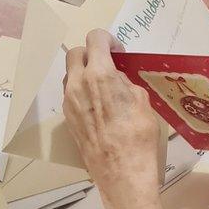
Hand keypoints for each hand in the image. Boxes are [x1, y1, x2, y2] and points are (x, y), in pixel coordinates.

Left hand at [63, 30, 161, 205]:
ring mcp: (69, 102)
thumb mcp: (142, 100)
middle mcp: (78, 84)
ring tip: (104, 87)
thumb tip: (117, 81)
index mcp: (99, 74)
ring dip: (84, 73)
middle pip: (76, 53)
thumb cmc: (139, 134)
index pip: (95, 39)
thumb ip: (125, 83)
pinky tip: (99, 106)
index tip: (120, 53)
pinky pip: (71, 94)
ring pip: (70, 74)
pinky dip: (82, 91)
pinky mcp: (67, 118)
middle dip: (91, 53)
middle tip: (109, 65)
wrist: (122, 170)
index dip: (109, 40)